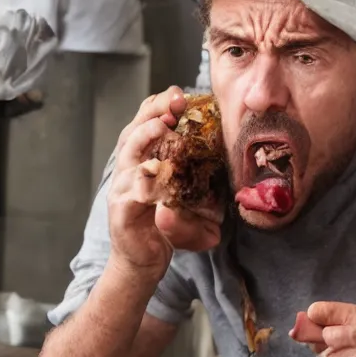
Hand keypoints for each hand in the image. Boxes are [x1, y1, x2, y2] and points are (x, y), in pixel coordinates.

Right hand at [107, 87, 221, 278]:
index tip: (180, 94)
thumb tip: (234, 176)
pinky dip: (143, 185)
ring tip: (161, 126)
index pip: (144, 123)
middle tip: (174, 103)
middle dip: (153, 112)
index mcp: (142, 160)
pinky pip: (131, 194)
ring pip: (129, 156)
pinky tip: (155, 177)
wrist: (143, 262)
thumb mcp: (192, 201)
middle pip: (133, 131)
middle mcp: (128, 170)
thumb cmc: (166, 227)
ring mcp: (121, 189)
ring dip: (144, 137)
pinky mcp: (121, 212)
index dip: (159, 106)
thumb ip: (205, 189)